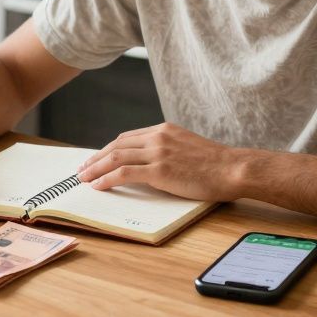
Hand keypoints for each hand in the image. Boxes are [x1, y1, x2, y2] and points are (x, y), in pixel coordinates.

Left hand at [75, 123, 243, 201]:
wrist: (233, 168)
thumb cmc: (216, 164)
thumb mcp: (188, 147)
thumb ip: (168, 149)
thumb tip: (151, 163)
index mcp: (164, 129)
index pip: (127, 137)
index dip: (108, 149)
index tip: (97, 158)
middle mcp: (158, 136)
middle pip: (116, 145)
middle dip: (96, 158)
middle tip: (83, 169)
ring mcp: (158, 152)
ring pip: (116, 157)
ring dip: (96, 169)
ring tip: (84, 179)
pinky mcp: (160, 170)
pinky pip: (124, 173)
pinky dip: (107, 179)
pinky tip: (99, 186)